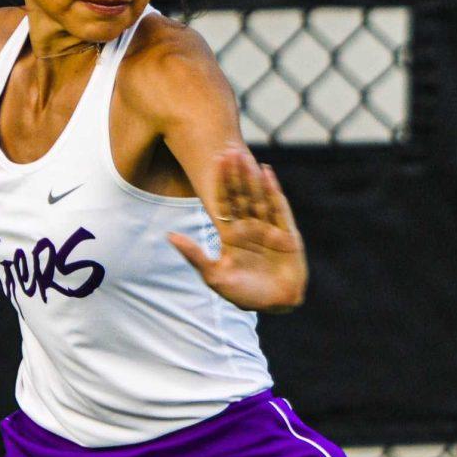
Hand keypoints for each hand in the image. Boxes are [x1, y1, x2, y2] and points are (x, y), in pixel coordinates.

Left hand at [169, 149, 306, 310]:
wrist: (276, 305)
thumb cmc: (244, 293)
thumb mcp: (214, 276)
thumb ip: (193, 254)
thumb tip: (169, 235)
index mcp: (232, 235)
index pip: (224, 203)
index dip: (220, 183)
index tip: (215, 161)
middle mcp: (250, 227)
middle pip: (241, 195)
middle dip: (234, 175)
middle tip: (228, 152)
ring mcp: (269, 228)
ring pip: (258, 197)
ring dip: (251, 178)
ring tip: (244, 157)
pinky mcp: (287, 234)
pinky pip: (279, 208)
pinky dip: (273, 190)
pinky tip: (267, 173)